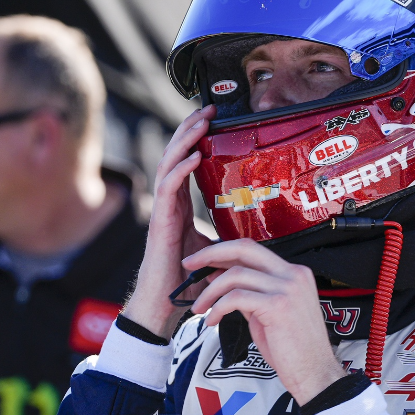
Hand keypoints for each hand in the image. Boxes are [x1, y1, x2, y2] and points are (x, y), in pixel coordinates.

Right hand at [123, 105, 217, 336]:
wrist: (165, 306)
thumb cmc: (187, 279)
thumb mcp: (215, 248)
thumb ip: (227, 231)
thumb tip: (254, 224)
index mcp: (180, 205)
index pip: (185, 161)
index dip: (195, 137)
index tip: (212, 118)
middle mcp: (169, 203)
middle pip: (175, 155)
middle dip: (189, 129)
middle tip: (207, 109)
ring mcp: (162, 211)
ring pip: (168, 164)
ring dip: (184, 140)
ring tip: (200, 122)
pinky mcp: (160, 222)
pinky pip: (168, 188)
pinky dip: (180, 169)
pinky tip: (195, 155)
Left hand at [185, 239, 345, 404]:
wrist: (314, 373)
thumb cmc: (293, 348)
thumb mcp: (270, 312)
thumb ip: (250, 292)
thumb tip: (220, 278)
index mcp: (294, 273)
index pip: (253, 249)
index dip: (224, 251)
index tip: (202, 260)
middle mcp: (293, 274)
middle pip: (244, 249)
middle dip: (211, 254)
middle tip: (189, 264)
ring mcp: (287, 288)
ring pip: (236, 275)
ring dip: (210, 291)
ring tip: (200, 308)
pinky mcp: (278, 305)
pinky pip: (237, 298)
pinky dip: (218, 308)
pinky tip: (212, 320)